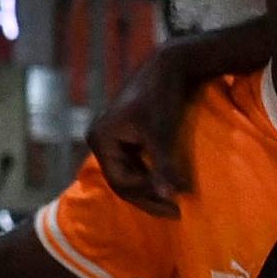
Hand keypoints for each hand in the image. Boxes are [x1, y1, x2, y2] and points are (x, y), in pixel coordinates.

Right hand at [90, 51, 196, 216]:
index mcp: (101, 139)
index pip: (121, 183)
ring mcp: (112, 136)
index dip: (147, 198)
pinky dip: (153, 172)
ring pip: (130, 172)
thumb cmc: (163, 98)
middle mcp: (100, 139)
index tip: (175, 208)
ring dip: (152, 185)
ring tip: (176, 200)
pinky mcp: (125, 133)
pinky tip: (171, 181)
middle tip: (176, 211)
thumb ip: (164, 166)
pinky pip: (136, 161)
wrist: (169, 66)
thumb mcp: (163, 135)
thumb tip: (171, 197)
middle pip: (123, 180)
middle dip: (149, 196)